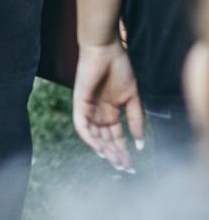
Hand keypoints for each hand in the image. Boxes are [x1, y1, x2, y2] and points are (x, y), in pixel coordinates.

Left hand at [73, 42, 144, 171]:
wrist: (106, 51)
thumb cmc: (120, 68)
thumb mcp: (132, 97)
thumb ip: (136, 119)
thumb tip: (140, 141)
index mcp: (110, 112)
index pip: (115, 136)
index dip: (123, 150)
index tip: (131, 164)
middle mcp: (98, 114)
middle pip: (105, 140)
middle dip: (115, 154)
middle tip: (125, 168)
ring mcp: (87, 109)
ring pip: (93, 136)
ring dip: (104, 149)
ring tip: (114, 160)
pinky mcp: (79, 104)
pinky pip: (82, 125)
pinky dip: (90, 137)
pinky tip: (99, 148)